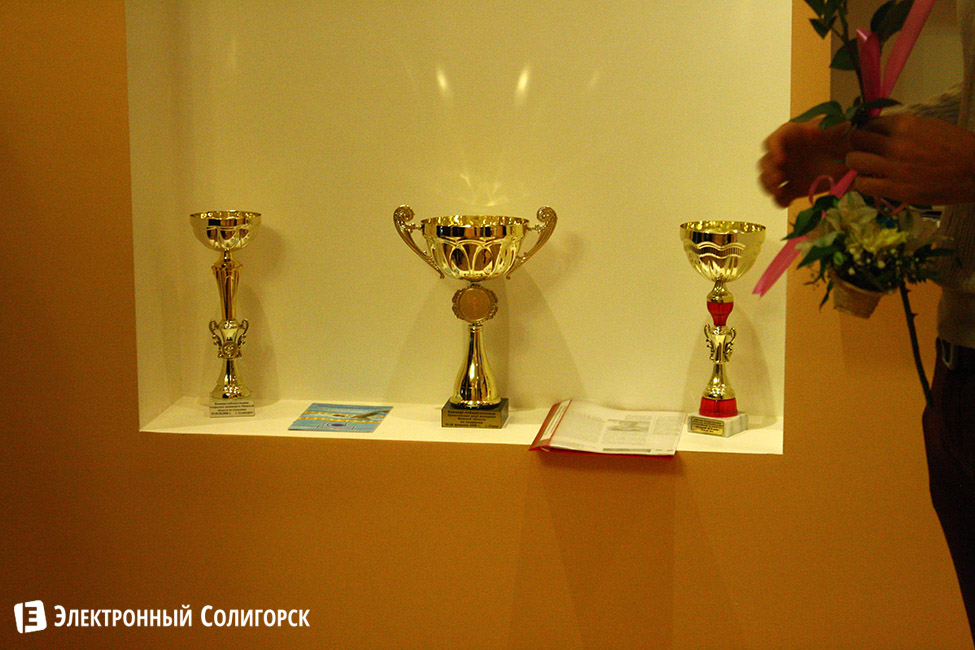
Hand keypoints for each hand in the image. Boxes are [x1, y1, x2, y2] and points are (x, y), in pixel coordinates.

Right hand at [759, 120, 851, 206]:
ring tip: (779, 192)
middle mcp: (785, 154)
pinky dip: (779, 201)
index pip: (774, 140)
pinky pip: (779, 197)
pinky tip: (787, 203)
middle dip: (768, 171)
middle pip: (766, 162)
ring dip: (768, 187)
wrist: (854, 160)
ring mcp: (788, 173)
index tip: (781, 160)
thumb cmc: (848, 141)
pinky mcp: (794, 189)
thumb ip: (834, 126)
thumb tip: (823, 127)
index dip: (773, 150)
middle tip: (778, 179)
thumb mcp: (842, 130)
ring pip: (767, 180)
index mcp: (793, 137)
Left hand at [848, 113, 974, 204]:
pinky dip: (863, 183)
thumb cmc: (956, 147)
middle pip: (856, 139)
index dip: (866, 131)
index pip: (869, 123)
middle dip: (857, 145)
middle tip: (863, 152)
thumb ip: (903, 129)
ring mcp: (895, 167)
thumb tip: (879, 130)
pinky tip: (872, 183)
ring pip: (854, 161)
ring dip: (856, 164)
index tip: (869, 138)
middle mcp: (897, 143)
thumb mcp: (929, 127)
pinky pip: (864, 185)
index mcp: (906, 124)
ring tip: (866, 168)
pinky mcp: (897, 189)